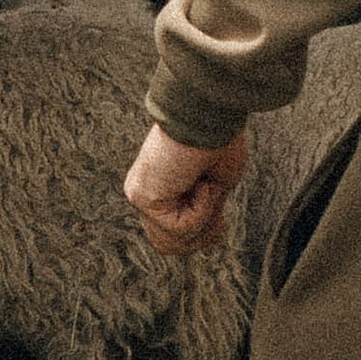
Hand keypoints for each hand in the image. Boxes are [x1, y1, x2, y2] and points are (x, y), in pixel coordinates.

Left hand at [125, 122, 247, 257]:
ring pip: (169, 243)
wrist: (210, 114)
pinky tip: (199, 181)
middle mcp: (144, 192)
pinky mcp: (141, 196)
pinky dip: (200, 209)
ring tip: (206, 191)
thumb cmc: (217, 139)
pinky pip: (177, 227)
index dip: (200, 235)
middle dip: (200, 238)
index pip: (170, 233)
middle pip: (166, 245)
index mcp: (159, 187)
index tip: (221, 220)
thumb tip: (205, 236)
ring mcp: (139, 194)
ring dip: (200, 223)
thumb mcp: (214, 186)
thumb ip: (202, 211)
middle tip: (219, 219)